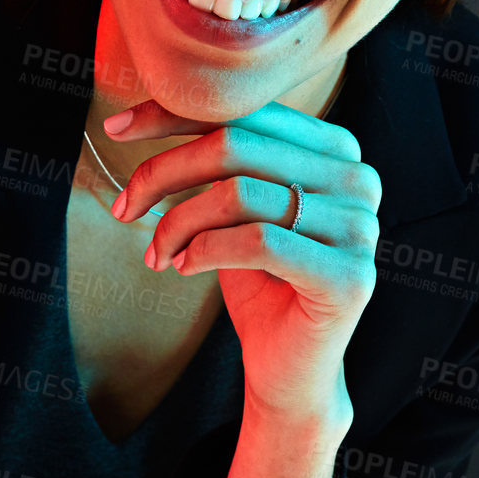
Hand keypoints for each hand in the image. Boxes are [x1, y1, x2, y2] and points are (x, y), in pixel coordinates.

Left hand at [104, 97, 380, 425]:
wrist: (289, 369)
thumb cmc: (259, 283)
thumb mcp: (233, 208)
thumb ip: (217, 157)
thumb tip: (142, 112)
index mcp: (335, 149)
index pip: (246, 108)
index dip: (174, 113)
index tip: (117, 128)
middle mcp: (358, 179)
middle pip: (237, 145)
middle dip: (165, 172)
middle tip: (126, 208)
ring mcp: (361, 227)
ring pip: (240, 193)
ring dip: (180, 223)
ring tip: (159, 252)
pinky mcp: (350, 277)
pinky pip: (259, 242)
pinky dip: (204, 250)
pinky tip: (182, 266)